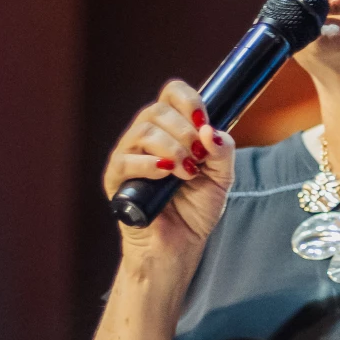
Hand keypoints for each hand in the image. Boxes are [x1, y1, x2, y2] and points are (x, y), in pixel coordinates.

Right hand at [103, 80, 235, 255]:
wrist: (181, 245)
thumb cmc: (196, 210)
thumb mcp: (222, 178)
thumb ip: (223, 151)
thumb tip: (210, 130)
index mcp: (172, 129)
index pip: (172, 94)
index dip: (188, 101)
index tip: (204, 123)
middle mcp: (147, 137)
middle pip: (157, 110)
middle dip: (185, 132)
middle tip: (198, 158)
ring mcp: (128, 155)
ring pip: (143, 131)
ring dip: (172, 150)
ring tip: (186, 173)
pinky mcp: (115, 179)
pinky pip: (125, 159)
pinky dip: (150, 165)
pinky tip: (166, 175)